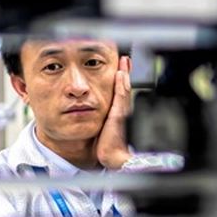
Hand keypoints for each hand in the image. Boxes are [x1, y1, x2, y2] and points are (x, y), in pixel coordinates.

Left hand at [95, 55, 131, 169]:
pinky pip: (121, 96)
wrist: (112, 156)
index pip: (119, 92)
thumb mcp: (103, 129)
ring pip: (124, 88)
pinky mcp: (119, 114)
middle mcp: (121, 110)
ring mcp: (122, 111)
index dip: (120, 79)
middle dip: (124, 72)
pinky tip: (120, 74)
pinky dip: (121, 84)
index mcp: (117, 113)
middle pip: (124, 87)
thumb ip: (102, 120)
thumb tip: (92, 113)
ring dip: (124, 74)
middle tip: (125, 59)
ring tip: (124, 61)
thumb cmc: (106, 145)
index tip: (120, 68)